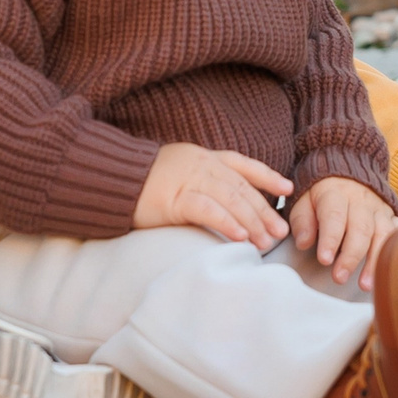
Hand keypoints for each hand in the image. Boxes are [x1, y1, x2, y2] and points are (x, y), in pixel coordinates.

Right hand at [134, 143, 290, 247]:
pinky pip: (207, 209)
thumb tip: (227, 204)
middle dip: (264, 211)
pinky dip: (226, 222)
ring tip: (265, 241)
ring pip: (230, 199)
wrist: (109, 178)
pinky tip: (239, 236)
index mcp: (204, 157)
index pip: (243, 165)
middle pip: (242, 188)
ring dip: (251, 221)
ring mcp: (189, 178)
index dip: (268, 176)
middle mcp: (201, 164)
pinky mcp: (175, 197)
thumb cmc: (143, 182)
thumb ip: (202, 183)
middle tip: (280, 232)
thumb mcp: (178, 174)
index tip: (287, 189)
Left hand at [292, 176, 397, 288]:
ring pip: (383, 234)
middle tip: (339, 278)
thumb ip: (302, 221)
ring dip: (375, 260)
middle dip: (351, 256)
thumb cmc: (322, 194)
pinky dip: (397, 248)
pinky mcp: (392, 216)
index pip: (334, 216)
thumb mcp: (303, 200)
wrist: (348, 170)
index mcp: (336, 194)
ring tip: (365, 284)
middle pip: (360, 228)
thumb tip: (304, 243)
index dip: (330, 239)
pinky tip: (392, 267)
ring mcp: (379, 209)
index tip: (324, 260)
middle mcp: (361, 201)